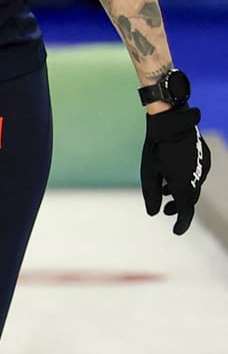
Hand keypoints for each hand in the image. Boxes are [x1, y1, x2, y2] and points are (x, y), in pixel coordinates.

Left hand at [142, 105, 209, 235]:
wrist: (172, 122)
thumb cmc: (156, 147)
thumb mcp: (149, 173)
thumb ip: (151, 195)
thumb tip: (153, 213)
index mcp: (184, 184)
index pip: (186, 211)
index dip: (182, 223)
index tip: (177, 232)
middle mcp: (197, 177)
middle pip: (190, 200)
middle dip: (178, 208)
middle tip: (166, 212)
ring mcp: (203, 166)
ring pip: (194, 187)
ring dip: (181, 193)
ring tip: (166, 192)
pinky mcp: (204, 157)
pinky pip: (196, 175)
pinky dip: (186, 180)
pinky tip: (172, 176)